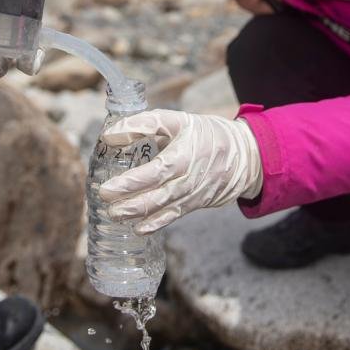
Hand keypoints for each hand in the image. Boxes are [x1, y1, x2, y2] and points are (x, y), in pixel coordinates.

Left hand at [98, 110, 262, 233]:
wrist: (244, 156)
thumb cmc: (206, 134)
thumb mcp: (178, 120)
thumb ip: (143, 124)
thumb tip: (110, 135)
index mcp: (185, 155)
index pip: (156, 172)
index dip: (132, 182)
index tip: (108, 186)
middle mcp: (190, 179)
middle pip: (157, 195)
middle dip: (129, 201)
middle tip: (105, 200)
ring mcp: (193, 195)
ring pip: (163, 208)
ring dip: (137, 214)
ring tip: (114, 215)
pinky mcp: (195, 204)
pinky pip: (174, 216)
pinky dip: (156, 224)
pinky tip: (138, 228)